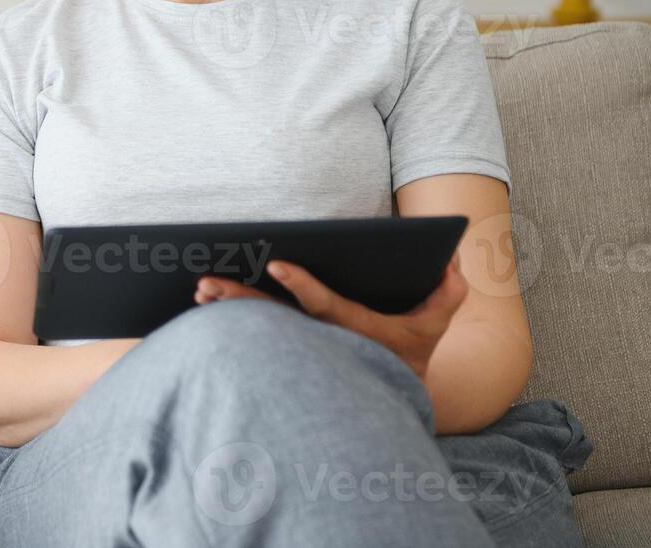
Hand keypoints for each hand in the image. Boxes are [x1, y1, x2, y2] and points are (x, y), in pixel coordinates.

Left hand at [194, 253, 467, 380]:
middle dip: (240, 301)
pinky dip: (228, 323)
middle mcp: (324, 342)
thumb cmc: (413, 348)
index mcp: (357, 329)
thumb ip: (448, 290)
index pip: (326, 306)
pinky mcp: (289, 353)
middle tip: (206, 283)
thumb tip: (450, 257)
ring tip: (200, 292)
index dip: (303, 286)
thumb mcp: (438, 321)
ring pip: (258, 331)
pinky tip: (204, 307)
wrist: (395, 393)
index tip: (278, 265)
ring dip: (227, 312)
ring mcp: (303, 350)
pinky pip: (253, 338)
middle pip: (276, 321)